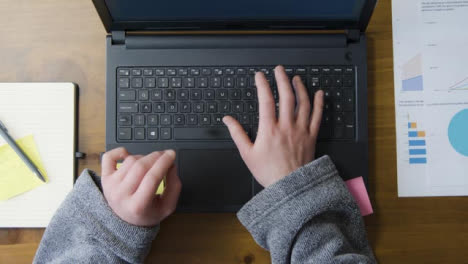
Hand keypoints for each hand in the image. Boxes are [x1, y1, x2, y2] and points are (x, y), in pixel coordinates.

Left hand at [101, 148, 181, 226]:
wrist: (124, 219)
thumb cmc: (147, 212)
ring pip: (130, 160)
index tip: (172, 154)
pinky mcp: (104, 177)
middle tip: (165, 155)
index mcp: (138, 206)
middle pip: (141, 166)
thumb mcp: (167, 206)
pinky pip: (109, 156)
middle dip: (156, 156)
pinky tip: (129, 156)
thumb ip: (174, 186)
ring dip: (144, 157)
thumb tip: (171, 164)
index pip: (152, 178)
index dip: (164, 163)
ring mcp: (110, 185)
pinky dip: (120, 151)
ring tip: (149, 163)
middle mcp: (121, 195)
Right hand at [223, 65, 323, 186]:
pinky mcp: (311, 136)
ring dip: (300, 88)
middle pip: (286, 96)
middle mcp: (286, 127)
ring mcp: (300, 130)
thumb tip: (228, 120)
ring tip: (296, 78)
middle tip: (279, 69)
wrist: (290, 187)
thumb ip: (237, 134)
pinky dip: (319, 103)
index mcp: (269, 130)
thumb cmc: (269, 172)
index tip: (260, 76)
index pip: (266, 100)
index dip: (262, 85)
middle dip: (282, 79)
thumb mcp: (247, 154)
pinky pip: (317, 116)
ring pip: (303, 103)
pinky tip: (319, 94)